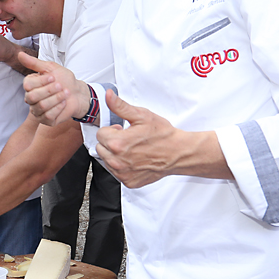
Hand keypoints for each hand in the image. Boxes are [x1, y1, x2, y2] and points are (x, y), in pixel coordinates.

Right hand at [20, 53, 89, 125]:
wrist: (78, 92)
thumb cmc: (64, 79)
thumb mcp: (50, 68)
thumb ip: (34, 63)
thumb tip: (20, 54)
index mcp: (30, 86)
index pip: (27, 85)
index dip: (41, 81)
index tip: (53, 77)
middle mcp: (31, 99)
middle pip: (32, 97)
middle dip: (49, 90)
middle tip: (60, 86)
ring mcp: (37, 111)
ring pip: (41, 106)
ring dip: (57, 98)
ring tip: (65, 93)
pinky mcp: (46, 121)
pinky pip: (48, 116)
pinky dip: (59, 108)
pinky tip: (64, 103)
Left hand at [95, 89, 213, 187]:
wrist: (178, 153)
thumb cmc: (163, 135)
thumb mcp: (142, 116)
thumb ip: (120, 106)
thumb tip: (108, 96)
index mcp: (117, 143)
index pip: (100, 134)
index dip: (112, 129)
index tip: (122, 130)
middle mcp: (117, 161)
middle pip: (100, 147)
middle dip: (111, 141)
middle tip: (127, 139)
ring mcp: (122, 173)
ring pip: (106, 160)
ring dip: (114, 154)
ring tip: (131, 149)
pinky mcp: (128, 181)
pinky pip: (116, 172)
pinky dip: (122, 166)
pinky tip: (134, 159)